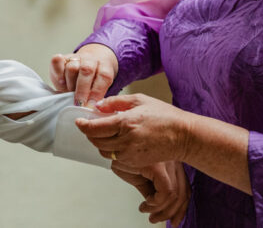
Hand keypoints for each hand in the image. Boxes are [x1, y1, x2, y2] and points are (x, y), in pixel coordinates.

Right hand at [49, 43, 117, 106]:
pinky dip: (57, 71)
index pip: (103, 77)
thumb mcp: (101, 86)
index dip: (97, 92)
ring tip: (69, 93)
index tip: (91, 106)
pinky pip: (57, 61)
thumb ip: (97, 95)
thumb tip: (92, 108)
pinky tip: (60, 81)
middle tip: (79, 103)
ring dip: (70, 84)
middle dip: (82, 90)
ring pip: (72, 67)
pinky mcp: (62, 58)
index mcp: (104, 66)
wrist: (89, 61)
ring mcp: (76, 57)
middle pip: (86, 70)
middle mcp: (91, 59)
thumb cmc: (94, 80)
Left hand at [75, 93, 192, 167]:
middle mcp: (125, 140)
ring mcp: (130, 154)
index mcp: (126, 122)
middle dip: (90, 133)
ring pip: (104, 151)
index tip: (79, 121)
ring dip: (99, 142)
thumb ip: (116, 102)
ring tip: (104, 132)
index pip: (95, 128)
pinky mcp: (134, 163)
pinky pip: (115, 158)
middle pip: (96, 141)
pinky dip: (111, 150)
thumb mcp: (140, 100)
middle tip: (90, 125)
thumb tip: (98, 106)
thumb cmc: (164, 115)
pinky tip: (117, 141)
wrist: (182, 136)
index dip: (84, 125)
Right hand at [113, 160, 188, 225]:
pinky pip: (166, 193)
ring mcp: (167, 162)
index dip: (181, 208)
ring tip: (148, 212)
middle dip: (172, 213)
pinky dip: (155, 203)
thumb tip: (155, 205)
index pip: (185, 188)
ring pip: (174, 196)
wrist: (113, 142)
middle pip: (183, 193)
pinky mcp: (159, 166)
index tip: (174, 219)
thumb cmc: (126, 154)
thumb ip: (150, 189)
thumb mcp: (140, 176)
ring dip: (160, 210)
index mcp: (172, 161)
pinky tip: (145, 204)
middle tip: (156, 219)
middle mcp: (173, 160)